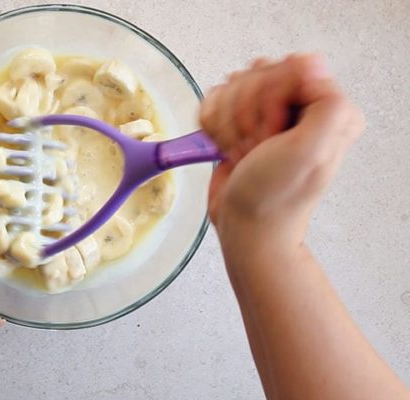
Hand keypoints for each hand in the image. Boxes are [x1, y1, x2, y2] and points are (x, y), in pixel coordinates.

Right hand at [200, 54, 364, 253]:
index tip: (272, 134)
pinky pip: (215, 101)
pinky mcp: (240, 120)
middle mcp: (300, 104)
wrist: (246, 225)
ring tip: (244, 154)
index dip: (271, 98)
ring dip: (229, 126)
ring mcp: (268, 111)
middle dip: (247, 115)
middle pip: (257, 74)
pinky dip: (215, 129)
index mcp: (327, 107)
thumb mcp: (311, 152)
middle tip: (257, 148)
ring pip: (232, 86)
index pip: (290, 67)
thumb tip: (310, 62)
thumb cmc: (274, 197)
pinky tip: (228, 151)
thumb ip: (326, 104)